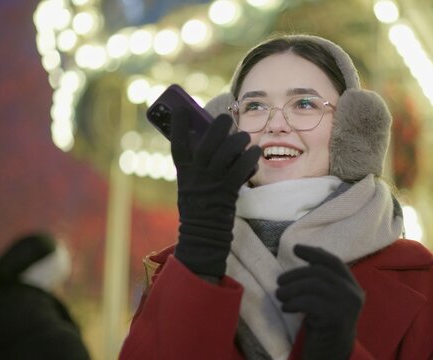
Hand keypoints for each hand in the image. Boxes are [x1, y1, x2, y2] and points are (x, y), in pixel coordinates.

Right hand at [171, 109, 260, 277]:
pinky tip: (254, 153)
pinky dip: (250, 158)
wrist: (204, 232)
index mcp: (184, 172)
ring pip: (227, 153)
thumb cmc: (199, 203)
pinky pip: (241, 169)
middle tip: (226, 117)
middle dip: (217, 127)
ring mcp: (212, 183)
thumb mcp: (190, 183)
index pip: (178, 145)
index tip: (180, 109)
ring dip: (238, 141)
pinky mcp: (228, 191)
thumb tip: (212, 138)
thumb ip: (197, 164)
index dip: (177, 126)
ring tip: (243, 136)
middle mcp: (197, 175)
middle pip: (207, 144)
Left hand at [276, 245, 364, 359]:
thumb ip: (321, 279)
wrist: (330, 354)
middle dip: (296, 274)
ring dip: (291, 289)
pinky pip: (310, 302)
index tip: (296, 249)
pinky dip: (294, 302)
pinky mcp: (336, 318)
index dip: (314, 253)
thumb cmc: (323, 324)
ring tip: (280, 296)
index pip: (333, 262)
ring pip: (314, 285)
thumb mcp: (325, 298)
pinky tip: (286, 308)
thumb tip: (305, 254)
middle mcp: (354, 294)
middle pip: (320, 272)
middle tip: (279, 282)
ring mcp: (347, 306)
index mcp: (352, 286)